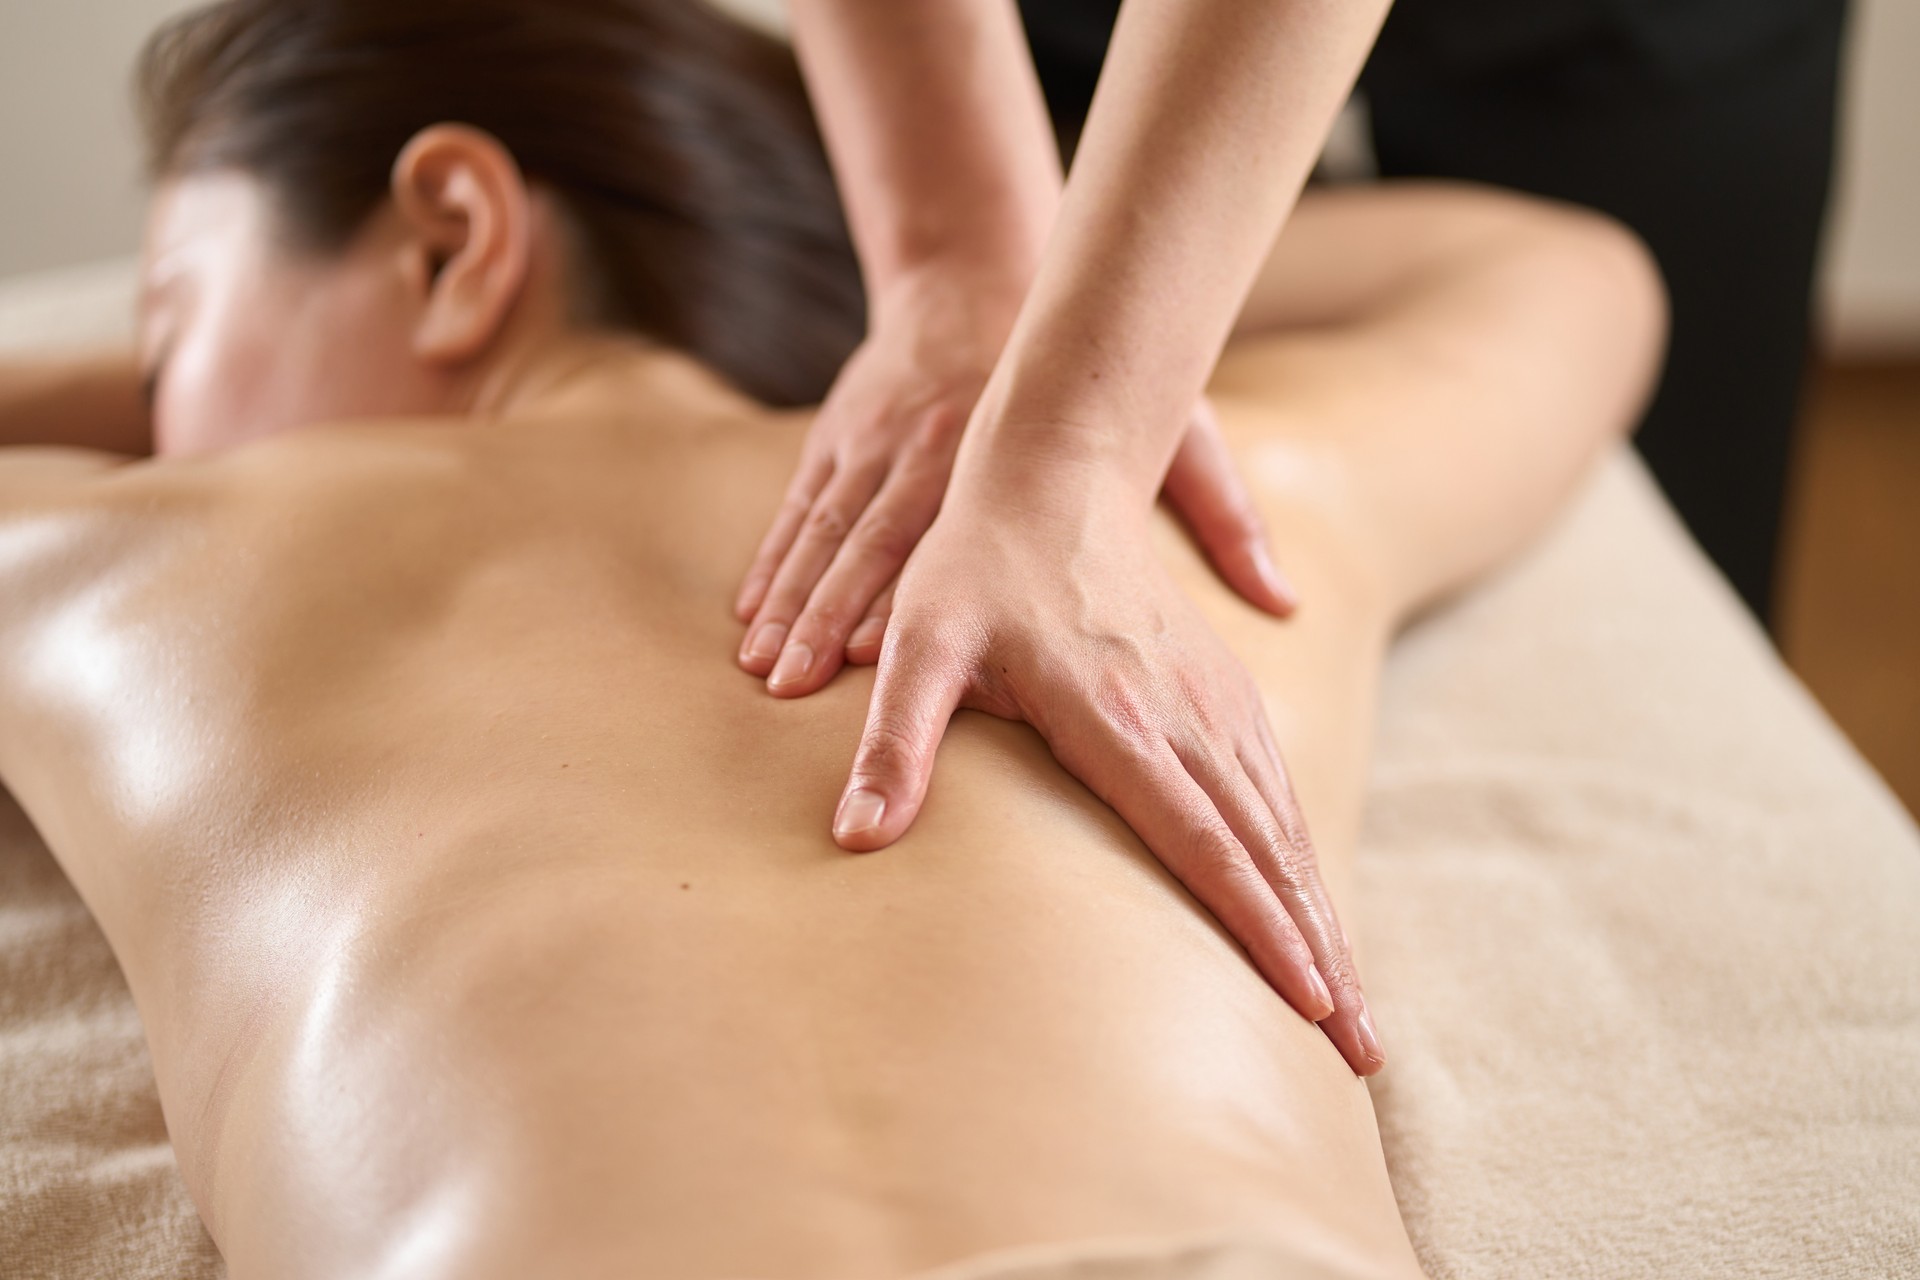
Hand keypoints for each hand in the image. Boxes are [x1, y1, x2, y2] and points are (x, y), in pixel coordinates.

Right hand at [735, 283, 1297, 696]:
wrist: (984, 266)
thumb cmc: (1090, 377)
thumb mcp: (1172, 426)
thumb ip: (1220, 512)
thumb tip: (1285, 603)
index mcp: (996, 453)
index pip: (945, 536)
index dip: (907, 598)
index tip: (880, 662)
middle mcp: (923, 447)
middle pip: (866, 541)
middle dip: (826, 616)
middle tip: (792, 688)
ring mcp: (870, 439)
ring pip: (823, 528)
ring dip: (790, 599)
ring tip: (761, 671)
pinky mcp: (836, 432)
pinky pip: (798, 506)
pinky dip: (771, 560)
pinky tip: (747, 617)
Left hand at [827, 468, 1382, 1075]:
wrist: (1054, 471)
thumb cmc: (974, 564)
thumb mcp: (918, 642)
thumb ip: (894, 738)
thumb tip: (857, 836)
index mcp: (1115, 719)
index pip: (1201, 843)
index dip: (1256, 926)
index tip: (1308, 1002)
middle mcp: (1182, 717)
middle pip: (1265, 855)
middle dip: (1318, 957)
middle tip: (1363, 1052)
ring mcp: (1212, 701)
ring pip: (1284, 828)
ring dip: (1324, 918)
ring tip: (1355, 1009)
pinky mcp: (1220, 689)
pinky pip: (1278, 790)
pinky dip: (1304, 861)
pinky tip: (1314, 907)